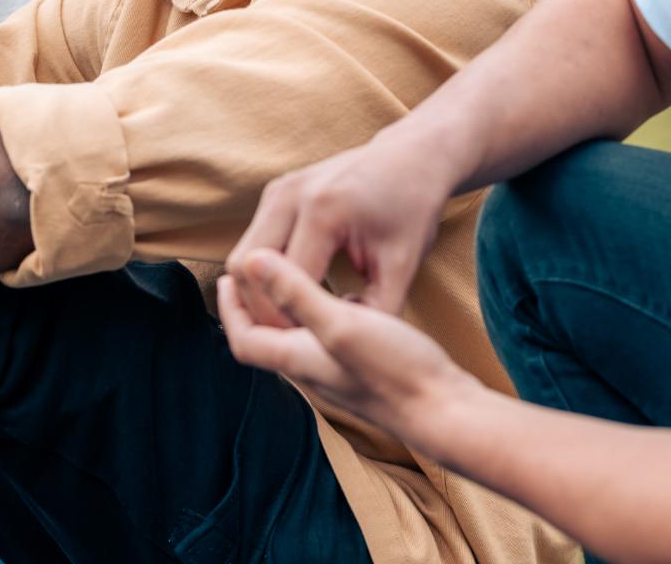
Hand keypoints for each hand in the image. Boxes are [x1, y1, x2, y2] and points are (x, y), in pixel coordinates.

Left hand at [220, 250, 481, 459]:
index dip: (229, 310)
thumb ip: (295, 292)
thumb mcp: (339, 322)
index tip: (226, 278)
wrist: (444, 410)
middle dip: (257, 304)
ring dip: (293, 307)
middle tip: (257, 270)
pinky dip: (327, 313)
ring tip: (298, 274)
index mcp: (298, 359)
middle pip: (269, 338)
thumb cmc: (393, 369)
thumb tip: (250, 261)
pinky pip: (332, 338)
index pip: (245, 340)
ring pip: (303, 337)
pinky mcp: (366, 370)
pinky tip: (350, 295)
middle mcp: (313, 370)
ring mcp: (341, 372)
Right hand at [227, 124, 457, 325]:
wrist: (411, 157)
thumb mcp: (403, 265)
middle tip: (295, 338)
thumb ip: (376, 311)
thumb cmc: (412, 210)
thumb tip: (348, 355)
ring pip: (242, 258)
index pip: (285, 283)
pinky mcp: (275, 192)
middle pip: (246, 269)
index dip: (293, 323)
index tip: (313, 348)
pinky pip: (254, 242)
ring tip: (295, 319)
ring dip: (260, 293)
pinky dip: (266, 274)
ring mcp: (277, 190)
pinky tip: (296, 293)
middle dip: (264, 311)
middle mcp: (290, 195)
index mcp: (322, 211)